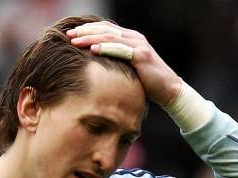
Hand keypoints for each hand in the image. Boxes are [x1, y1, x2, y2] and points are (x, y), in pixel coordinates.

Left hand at [67, 21, 181, 105]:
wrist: (168, 89)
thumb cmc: (146, 82)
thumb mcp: (128, 68)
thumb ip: (115, 61)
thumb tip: (95, 65)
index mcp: (129, 38)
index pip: (105, 28)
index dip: (87, 29)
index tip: (71, 34)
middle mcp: (134, 38)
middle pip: (105, 29)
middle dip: (85, 31)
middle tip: (68, 35)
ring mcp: (138, 45)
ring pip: (110, 37)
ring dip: (91, 38)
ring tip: (75, 41)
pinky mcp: (141, 55)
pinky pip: (120, 49)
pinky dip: (106, 48)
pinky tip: (93, 49)